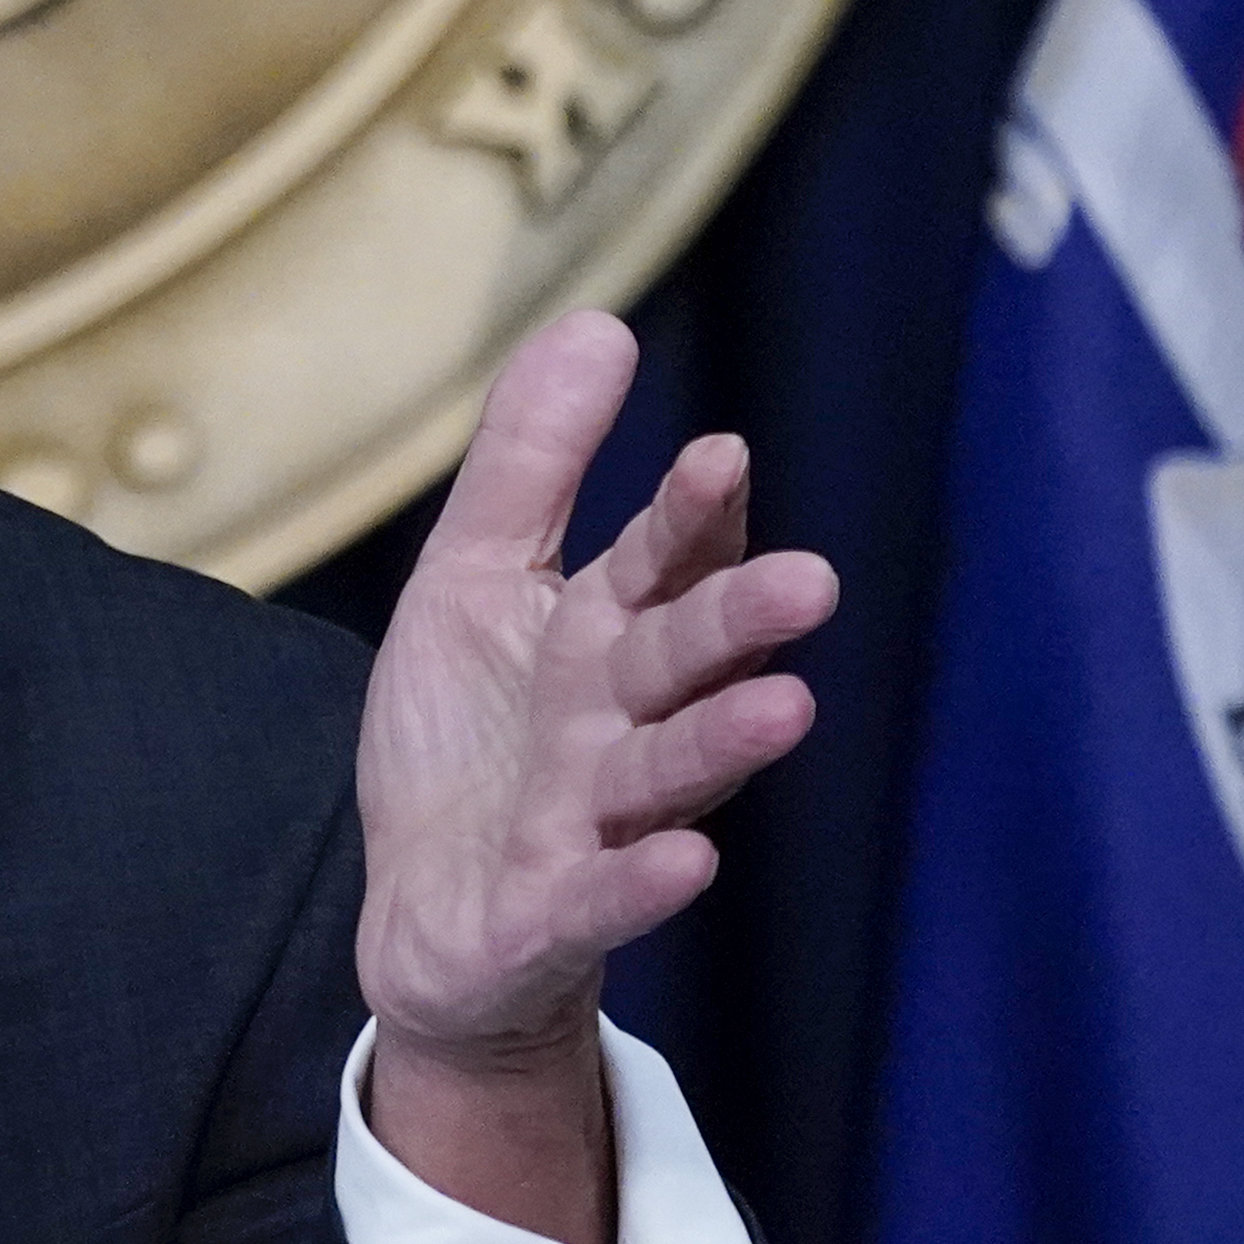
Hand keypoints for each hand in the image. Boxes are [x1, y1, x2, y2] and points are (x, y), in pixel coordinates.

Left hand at [353, 311, 836, 1243]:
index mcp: (599, 639)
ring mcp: (592, 824)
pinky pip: (601, 896)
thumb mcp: (473, 581)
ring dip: (723, 742)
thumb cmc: (471, 740)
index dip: (688, 517)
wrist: (432, 920)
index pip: (658, 565)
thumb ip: (532, 466)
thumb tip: (599, 324)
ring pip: (667, 775)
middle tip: (811, 581)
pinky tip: (688, 861)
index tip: (719, 455)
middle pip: (682, 662)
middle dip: (739, 622)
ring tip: (786, 707)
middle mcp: (615, 725)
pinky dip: (640, 880)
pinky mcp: (551, 914)